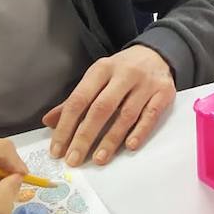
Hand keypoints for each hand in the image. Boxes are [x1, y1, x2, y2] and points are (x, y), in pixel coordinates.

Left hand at [43, 43, 175, 166]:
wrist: (156, 54)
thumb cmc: (121, 71)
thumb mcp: (97, 78)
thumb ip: (75, 100)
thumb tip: (49, 121)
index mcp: (102, 69)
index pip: (79, 99)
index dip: (66, 126)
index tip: (58, 149)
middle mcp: (124, 74)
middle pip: (101, 108)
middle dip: (85, 136)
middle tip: (74, 159)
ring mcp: (146, 83)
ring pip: (126, 115)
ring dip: (111, 140)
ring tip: (98, 159)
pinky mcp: (164, 92)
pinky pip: (150, 115)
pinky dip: (140, 132)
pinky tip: (129, 146)